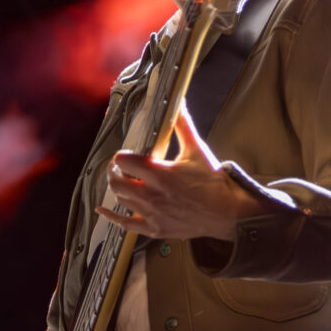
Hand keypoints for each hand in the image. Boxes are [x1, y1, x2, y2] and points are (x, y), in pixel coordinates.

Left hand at [96, 102, 263, 240]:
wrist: (227, 212)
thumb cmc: (213, 182)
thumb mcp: (196, 149)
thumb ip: (182, 125)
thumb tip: (177, 102)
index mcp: (159, 174)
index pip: (123, 161)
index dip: (122, 156)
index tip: (128, 154)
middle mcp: (151, 195)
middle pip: (116, 182)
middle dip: (115, 172)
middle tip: (121, 167)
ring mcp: (152, 214)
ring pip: (120, 200)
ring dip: (119, 188)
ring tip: (124, 181)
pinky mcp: (155, 228)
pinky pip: (126, 225)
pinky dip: (112, 217)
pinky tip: (103, 211)